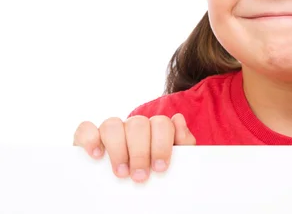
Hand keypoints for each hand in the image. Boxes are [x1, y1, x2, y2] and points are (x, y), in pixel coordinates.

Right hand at [73, 113, 195, 182]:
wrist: (130, 197)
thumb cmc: (154, 175)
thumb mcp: (174, 162)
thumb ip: (182, 143)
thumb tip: (178, 119)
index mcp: (155, 129)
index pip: (161, 123)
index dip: (161, 144)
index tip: (159, 168)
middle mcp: (133, 127)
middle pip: (138, 124)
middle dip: (140, 152)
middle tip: (140, 177)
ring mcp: (111, 131)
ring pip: (112, 124)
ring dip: (118, 148)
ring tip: (121, 172)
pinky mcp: (88, 139)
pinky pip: (85, 128)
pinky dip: (90, 139)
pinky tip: (96, 155)